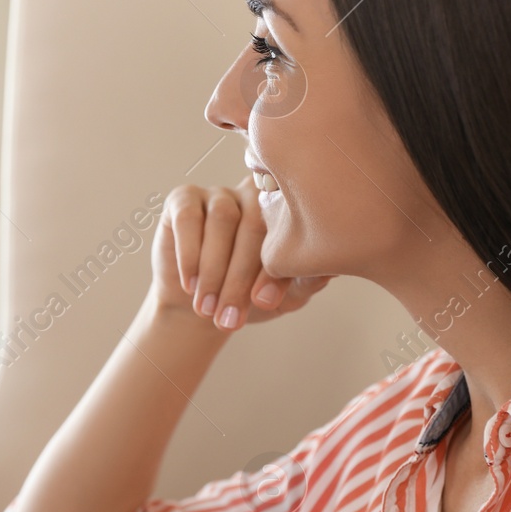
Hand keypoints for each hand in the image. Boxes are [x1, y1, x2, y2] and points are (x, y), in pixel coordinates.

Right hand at [149, 176, 331, 330]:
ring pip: (222, 220)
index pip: (285, 231)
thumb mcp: (284, 296)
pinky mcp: (184, 199)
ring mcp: (219, 194)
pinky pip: (188, 218)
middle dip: (239, 277)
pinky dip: (189, 254)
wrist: (204, 308)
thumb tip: (327, 268)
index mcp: (285, 213)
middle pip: (252, 225)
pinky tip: (190, 284)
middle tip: (230, 317)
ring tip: (207, 308)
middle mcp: (254, 195)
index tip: (264, 305)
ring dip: (213, 269)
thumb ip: (305, 281)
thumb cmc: (251, 299)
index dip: (274, 270)